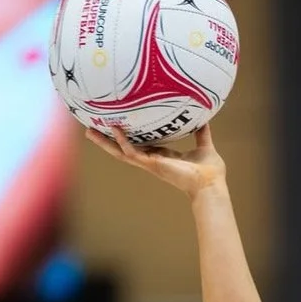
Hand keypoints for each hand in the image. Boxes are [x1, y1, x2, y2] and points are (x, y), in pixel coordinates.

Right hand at [85, 123, 226, 200]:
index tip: (116, 125)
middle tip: (91, 128)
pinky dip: (123, 142)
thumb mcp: (204, 146)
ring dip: (105, 143)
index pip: (140, 144)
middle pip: (124, 149)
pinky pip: (132, 152)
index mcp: (162, 155)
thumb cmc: (209, 171)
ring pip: (121, 152)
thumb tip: (204, 117)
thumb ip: (202, 132)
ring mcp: (151, 163)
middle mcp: (153, 160)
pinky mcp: (152, 165)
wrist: (211, 184)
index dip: (127, 136)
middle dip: (107, 140)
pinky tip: (114, 129)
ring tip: (89, 131)